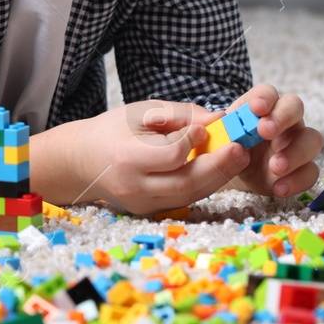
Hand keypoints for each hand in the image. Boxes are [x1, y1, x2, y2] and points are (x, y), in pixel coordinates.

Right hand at [27, 86, 322, 215]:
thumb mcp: (140, 112)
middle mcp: (134, 186)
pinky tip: (220, 170)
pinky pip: (184, 200)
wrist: (80, 162)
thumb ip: (179, 114)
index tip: (206, 128)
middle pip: (186, 182)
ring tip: (239, 159)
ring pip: (189, 196)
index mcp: (127, 158)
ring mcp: (142, 204)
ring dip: (218, 178)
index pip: (170, 155)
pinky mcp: (149, 212)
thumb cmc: (112, 130)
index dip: (192, 142)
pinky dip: (204, 185)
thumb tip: (217, 119)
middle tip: (243, 150)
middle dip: (219, 167)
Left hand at [221, 83, 322, 199]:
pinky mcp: (300, 169)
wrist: (232, 172)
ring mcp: (295, 144)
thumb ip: (212, 128)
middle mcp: (283, 120)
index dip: (265, 97)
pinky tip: (278, 188)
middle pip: (295, 107)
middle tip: (265, 131)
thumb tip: (211, 121)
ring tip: (275, 166)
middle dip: (283, 117)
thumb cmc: (226, 146)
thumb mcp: (216, 135)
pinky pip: (310, 172)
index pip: (268, 92)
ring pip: (311, 139)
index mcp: (261, 107)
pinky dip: (297, 180)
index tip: (256, 108)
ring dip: (295, 152)